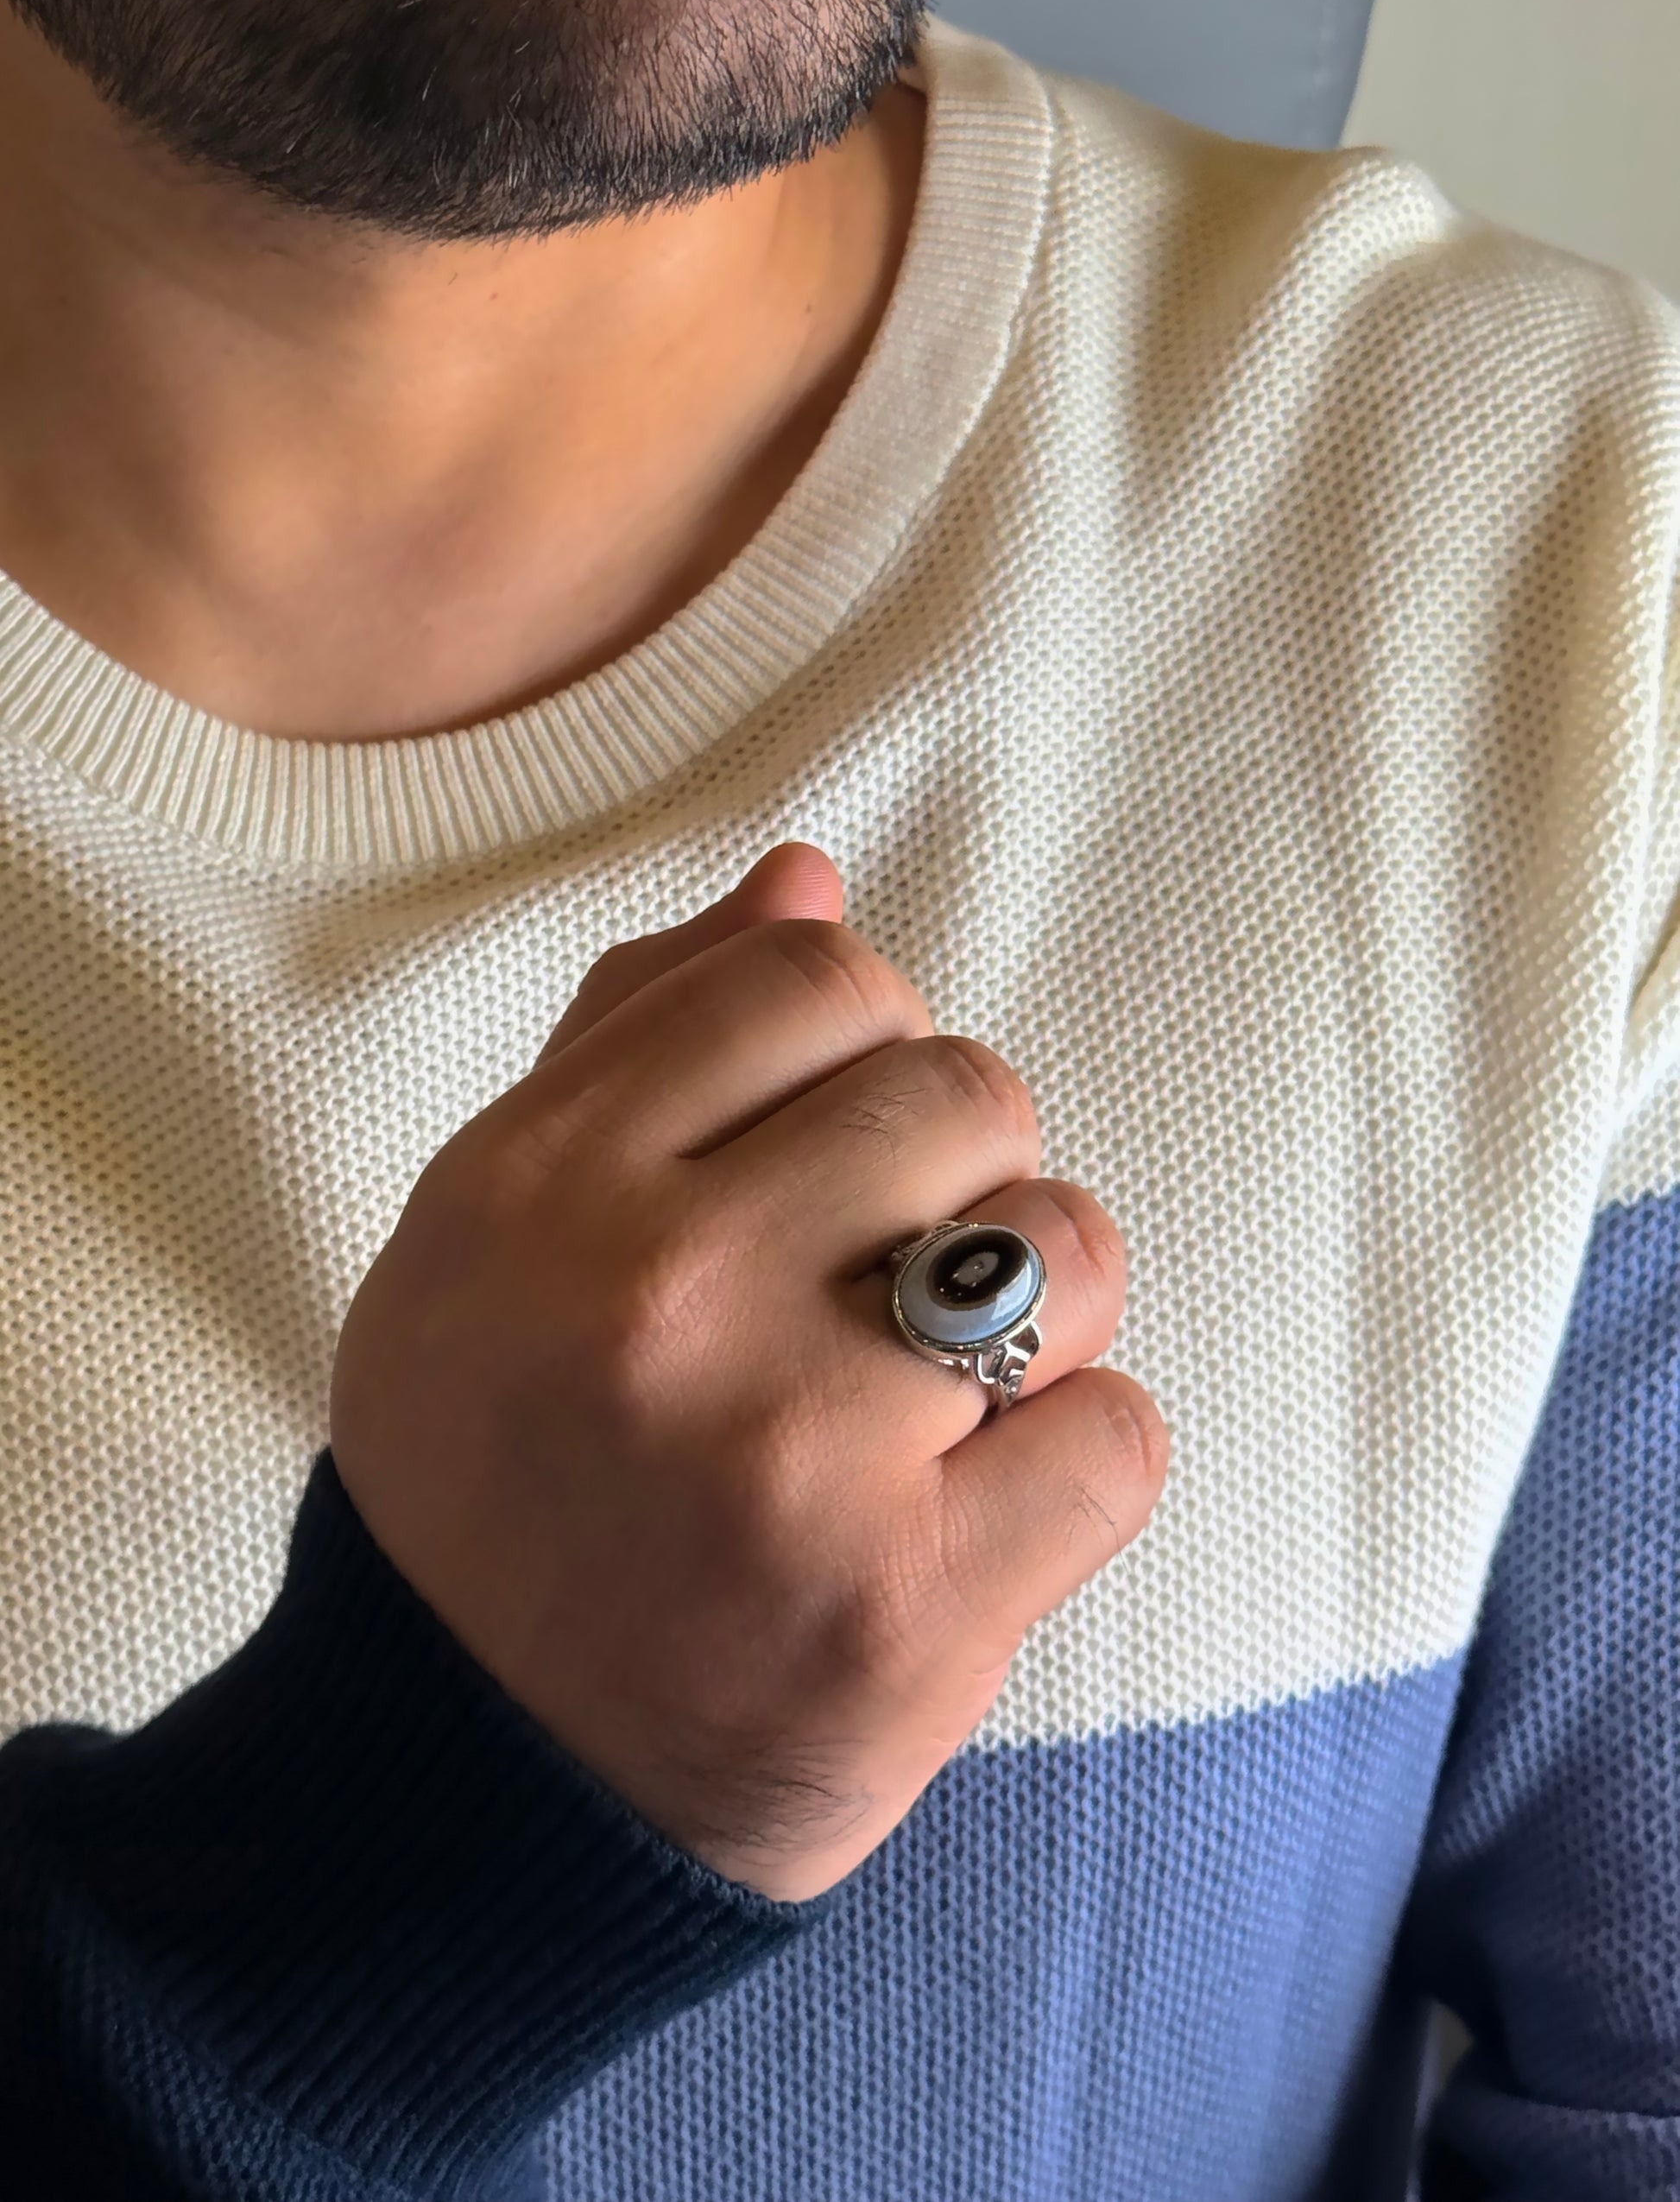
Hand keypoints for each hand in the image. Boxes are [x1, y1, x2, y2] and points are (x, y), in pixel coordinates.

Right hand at [329, 843, 1168, 1901]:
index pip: (820, 974)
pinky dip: (1070, 1467)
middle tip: (872, 1292)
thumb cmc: (501, 1479)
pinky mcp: (908, 1611)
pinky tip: (967, 1513)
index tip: (821, 1157)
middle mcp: (661, 1297)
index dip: (859, 1050)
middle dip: (952, 1178)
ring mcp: (790, 1456)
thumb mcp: (489, 1237)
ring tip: (927, 1399)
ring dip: (1029, 1316)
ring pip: (1069, 1249)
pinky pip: (1120, 1435)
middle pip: (968, 1093)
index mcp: (543, 1184)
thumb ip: (640, 1038)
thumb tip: (810, 876)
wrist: (483, 1785)